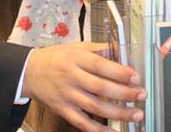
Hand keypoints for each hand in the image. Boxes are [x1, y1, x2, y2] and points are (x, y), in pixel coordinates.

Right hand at [22, 42, 144, 130]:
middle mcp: (72, 78)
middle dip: (124, 93)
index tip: (135, 77)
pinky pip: (83, 123)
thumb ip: (97, 49)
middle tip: (141, 95)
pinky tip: (113, 131)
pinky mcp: (63, 110)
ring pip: (95, 107)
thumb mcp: (75, 47)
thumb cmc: (55, 58)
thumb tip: (120, 51)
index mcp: (76, 59)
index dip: (119, 72)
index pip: (100, 66)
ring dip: (118, 112)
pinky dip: (99, 130)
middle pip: (101, 88)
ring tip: (136, 114)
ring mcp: (67, 96)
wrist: (28, 72)